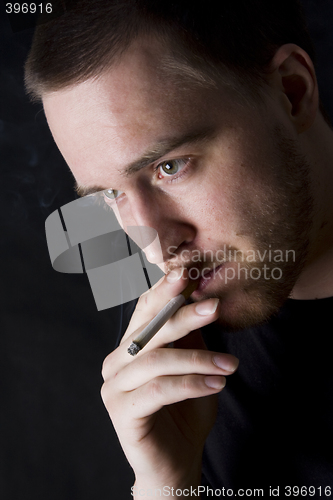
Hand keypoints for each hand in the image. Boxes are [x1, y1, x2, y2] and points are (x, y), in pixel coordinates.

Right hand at [101, 268, 238, 493]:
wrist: (176, 463)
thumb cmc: (185, 411)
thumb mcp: (192, 366)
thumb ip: (190, 337)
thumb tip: (202, 297)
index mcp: (130, 346)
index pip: (144, 310)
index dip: (165, 291)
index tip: (188, 274)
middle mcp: (116, 362)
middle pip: (150, 331)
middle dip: (183, 315)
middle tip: (215, 307)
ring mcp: (114, 387)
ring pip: (158, 360)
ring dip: (199, 359)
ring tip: (229, 364)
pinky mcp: (121, 412)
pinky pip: (160, 390)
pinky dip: (192, 383)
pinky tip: (217, 384)